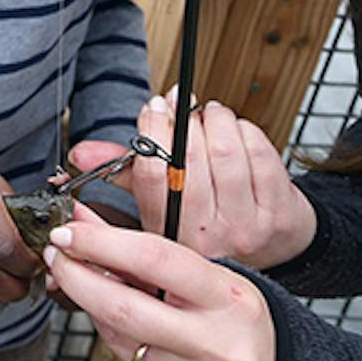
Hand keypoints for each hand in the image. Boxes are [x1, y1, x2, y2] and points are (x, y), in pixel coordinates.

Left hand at [41, 214, 276, 360]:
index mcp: (231, 298)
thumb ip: (143, 253)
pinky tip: (131, 338)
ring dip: (98, 315)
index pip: (155, 260)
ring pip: (122, 344)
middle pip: (124, 308)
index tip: (66, 232)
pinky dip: (120, 351)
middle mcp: (222, 344)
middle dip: (77, 278)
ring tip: (101, 298)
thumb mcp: (205, 279)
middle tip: (56, 258)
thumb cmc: (234, 322)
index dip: (101, 242)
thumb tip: (82, 222)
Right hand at [67, 95, 314, 268]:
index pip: (153, 175)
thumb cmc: (208, 228)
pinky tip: (236, 132)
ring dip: (215, 119)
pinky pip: (259, 153)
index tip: (153, 109)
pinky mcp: (279, 212)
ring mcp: (247, 227)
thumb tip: (82, 153)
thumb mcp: (158, 210)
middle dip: (183, 118)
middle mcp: (208, 237)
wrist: (271, 256)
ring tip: (209, 115)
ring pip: (225, 150)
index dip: (152, 131)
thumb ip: (123, 175)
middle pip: (189, 158)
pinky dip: (244, 130)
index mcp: (170, 235)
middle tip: (180, 104)